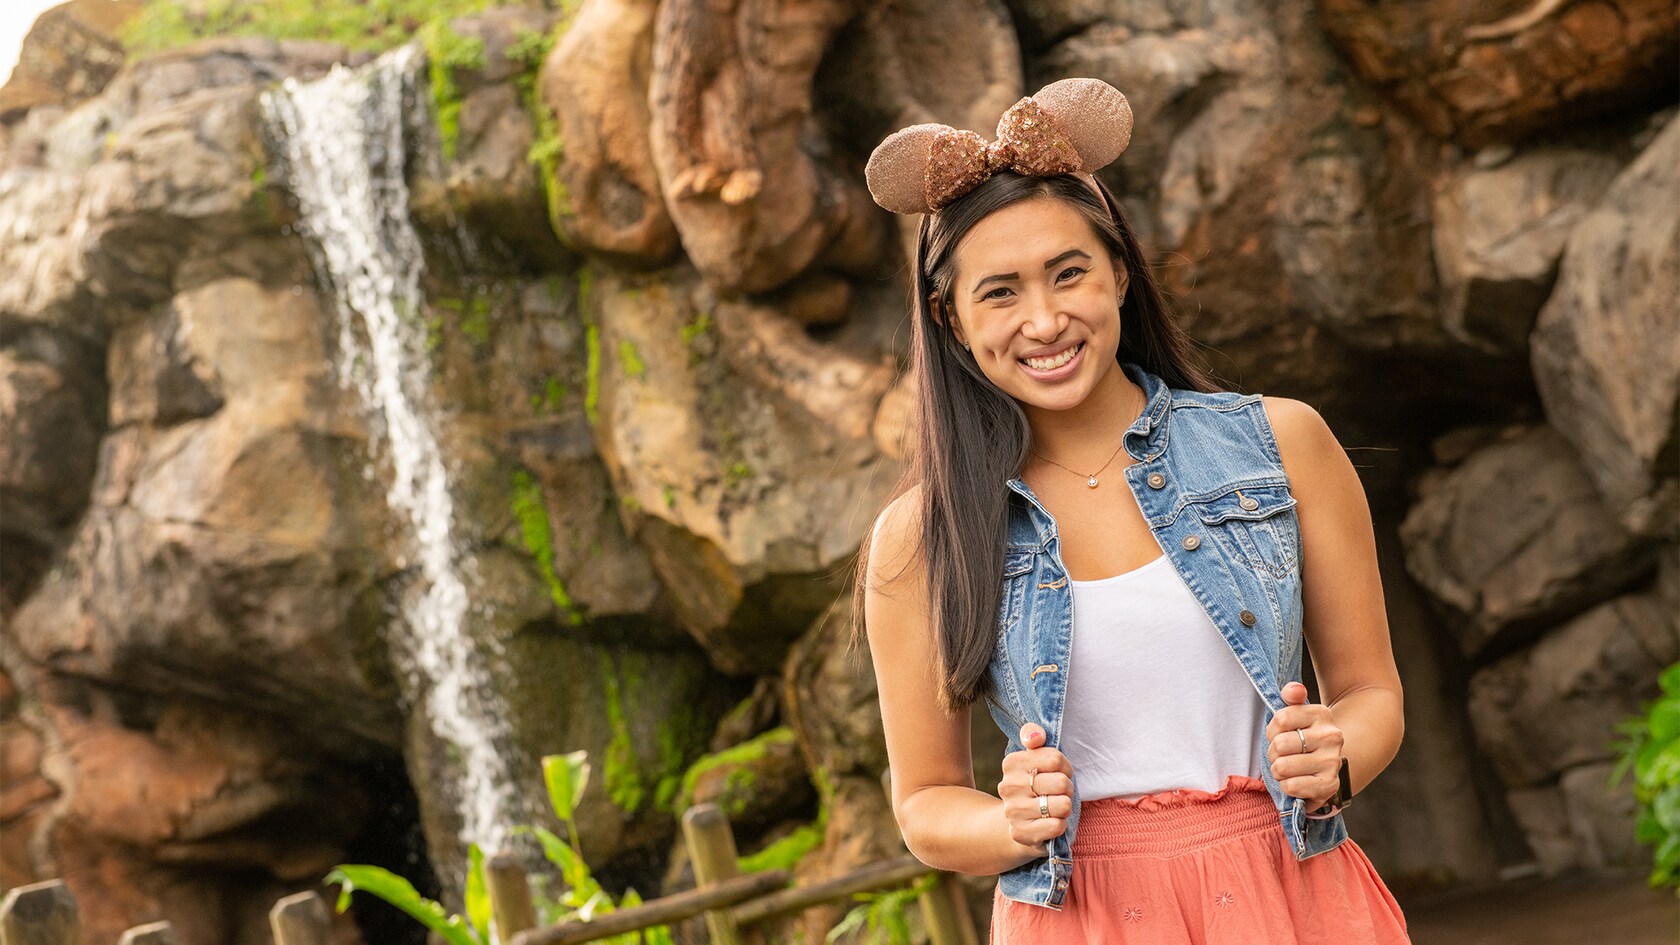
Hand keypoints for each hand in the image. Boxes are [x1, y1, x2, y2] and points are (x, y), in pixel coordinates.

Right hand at [1000, 722, 1073, 849]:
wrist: (1020, 821)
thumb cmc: (1037, 783)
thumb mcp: (1036, 756)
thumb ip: (1035, 735)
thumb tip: (1035, 737)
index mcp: (1011, 763)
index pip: (1056, 759)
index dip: (1065, 767)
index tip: (1058, 772)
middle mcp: (1007, 786)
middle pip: (1062, 782)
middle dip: (1067, 789)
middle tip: (1057, 793)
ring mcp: (1013, 811)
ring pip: (1063, 805)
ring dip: (1065, 808)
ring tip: (1054, 807)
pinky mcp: (1020, 833)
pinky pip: (1057, 826)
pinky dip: (1061, 825)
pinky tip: (1050, 823)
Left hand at [1265, 681, 1344, 809]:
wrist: (1327, 764)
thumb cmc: (1302, 737)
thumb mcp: (1296, 713)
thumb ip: (1291, 695)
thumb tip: (1294, 689)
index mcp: (1321, 714)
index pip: (1280, 719)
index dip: (1272, 730)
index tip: (1279, 734)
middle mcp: (1332, 736)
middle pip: (1279, 745)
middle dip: (1273, 753)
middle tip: (1283, 755)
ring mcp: (1332, 762)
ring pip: (1282, 767)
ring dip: (1278, 771)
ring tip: (1289, 768)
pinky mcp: (1329, 785)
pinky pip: (1291, 786)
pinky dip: (1286, 786)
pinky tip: (1296, 781)